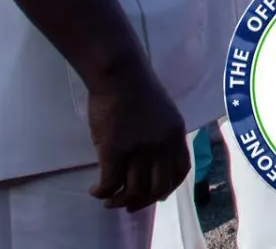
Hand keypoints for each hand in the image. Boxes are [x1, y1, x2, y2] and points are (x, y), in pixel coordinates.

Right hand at [87, 68, 189, 211]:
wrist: (119, 71)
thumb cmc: (137, 87)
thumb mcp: (163, 112)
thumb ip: (162, 136)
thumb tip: (153, 165)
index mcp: (176, 132)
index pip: (180, 172)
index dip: (167, 188)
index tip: (154, 195)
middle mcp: (161, 143)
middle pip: (158, 188)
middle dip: (142, 201)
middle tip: (128, 204)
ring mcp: (139, 147)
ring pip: (133, 190)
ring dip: (119, 201)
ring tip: (108, 199)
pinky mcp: (114, 149)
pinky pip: (109, 184)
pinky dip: (101, 193)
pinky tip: (95, 190)